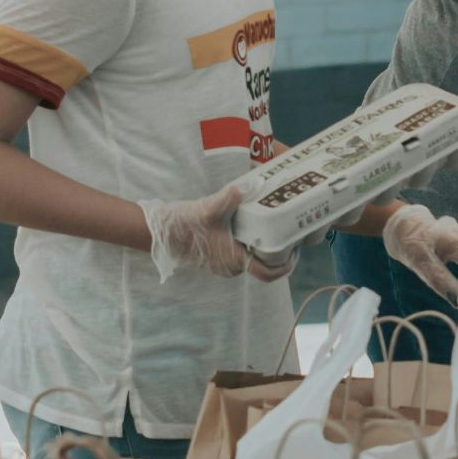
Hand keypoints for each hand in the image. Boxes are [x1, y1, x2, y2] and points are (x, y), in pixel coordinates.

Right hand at [138, 185, 293, 282]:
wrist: (162, 232)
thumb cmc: (186, 224)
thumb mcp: (210, 208)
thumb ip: (230, 197)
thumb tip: (249, 185)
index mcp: (235, 260)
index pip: (268, 273)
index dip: (286, 265)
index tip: (295, 251)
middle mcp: (232, 267)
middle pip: (264, 265)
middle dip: (278, 251)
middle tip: (289, 232)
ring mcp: (224, 265)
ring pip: (252, 259)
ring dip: (263, 247)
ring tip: (274, 227)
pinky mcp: (218, 259)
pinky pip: (241, 255)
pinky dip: (250, 245)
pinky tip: (253, 227)